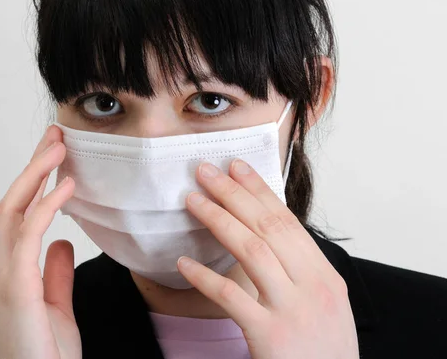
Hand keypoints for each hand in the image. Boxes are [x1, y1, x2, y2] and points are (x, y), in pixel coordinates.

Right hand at [0, 125, 80, 358]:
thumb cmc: (44, 356)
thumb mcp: (55, 308)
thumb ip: (55, 273)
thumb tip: (62, 240)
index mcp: (8, 274)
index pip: (19, 217)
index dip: (35, 184)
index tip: (54, 158)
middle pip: (11, 204)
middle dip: (32, 167)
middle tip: (54, 136)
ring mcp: (1, 278)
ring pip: (11, 211)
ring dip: (34, 174)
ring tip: (58, 146)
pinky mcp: (14, 288)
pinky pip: (28, 236)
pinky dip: (45, 205)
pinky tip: (65, 185)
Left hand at [177, 159, 358, 358]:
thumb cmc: (323, 351)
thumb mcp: (322, 303)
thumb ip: (298, 270)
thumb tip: (264, 235)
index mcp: (324, 276)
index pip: (287, 221)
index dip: (259, 190)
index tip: (236, 167)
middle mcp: (313, 287)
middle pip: (268, 227)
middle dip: (234, 194)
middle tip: (206, 171)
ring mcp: (293, 311)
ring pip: (252, 250)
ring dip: (218, 220)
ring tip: (192, 201)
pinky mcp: (270, 336)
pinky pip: (232, 297)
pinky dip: (205, 277)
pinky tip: (184, 263)